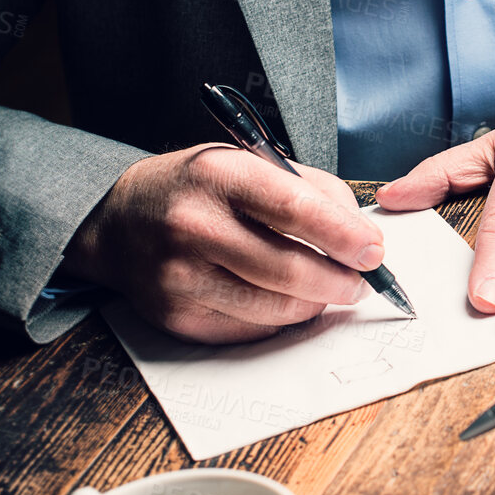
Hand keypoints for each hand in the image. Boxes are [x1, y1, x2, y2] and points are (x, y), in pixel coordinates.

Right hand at [65, 145, 385, 341]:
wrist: (120, 223)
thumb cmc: (198, 190)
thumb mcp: (249, 164)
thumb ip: (311, 190)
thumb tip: (361, 235)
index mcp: (218, 175)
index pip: (295, 209)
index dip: (344, 235)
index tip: (374, 251)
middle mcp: (193, 226)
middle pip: (288, 269)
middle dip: (339, 281)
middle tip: (360, 282)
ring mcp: (180, 276)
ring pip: (274, 309)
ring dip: (314, 305)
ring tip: (326, 290)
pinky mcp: (177, 317)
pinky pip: (250, 331)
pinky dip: (279, 320)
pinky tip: (281, 300)